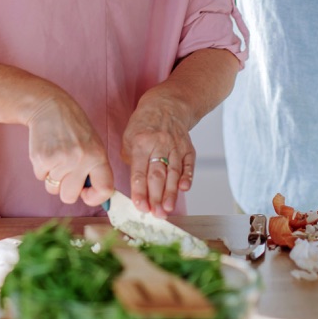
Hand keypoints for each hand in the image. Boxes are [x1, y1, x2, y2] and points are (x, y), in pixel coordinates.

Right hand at [26, 93, 113, 207]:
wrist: (51, 107)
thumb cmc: (74, 128)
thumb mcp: (93, 144)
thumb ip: (95, 169)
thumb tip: (96, 198)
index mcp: (98, 156)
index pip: (105, 189)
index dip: (94, 198)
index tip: (86, 193)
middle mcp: (81, 159)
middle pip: (69, 197)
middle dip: (65, 189)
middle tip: (65, 171)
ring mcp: (61, 159)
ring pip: (53, 188)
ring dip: (52, 176)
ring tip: (57, 155)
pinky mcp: (42, 158)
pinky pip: (40, 177)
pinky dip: (42, 168)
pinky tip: (47, 150)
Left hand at [120, 94, 197, 216]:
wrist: (167, 104)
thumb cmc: (144, 123)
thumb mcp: (129, 136)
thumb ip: (130, 158)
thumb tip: (135, 181)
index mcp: (141, 143)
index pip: (139, 172)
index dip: (140, 191)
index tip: (140, 207)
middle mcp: (159, 145)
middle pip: (157, 175)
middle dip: (156, 197)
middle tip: (156, 214)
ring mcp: (176, 146)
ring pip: (173, 173)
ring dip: (171, 193)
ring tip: (168, 209)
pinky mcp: (187, 148)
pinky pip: (189, 164)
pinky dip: (188, 176)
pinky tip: (185, 188)